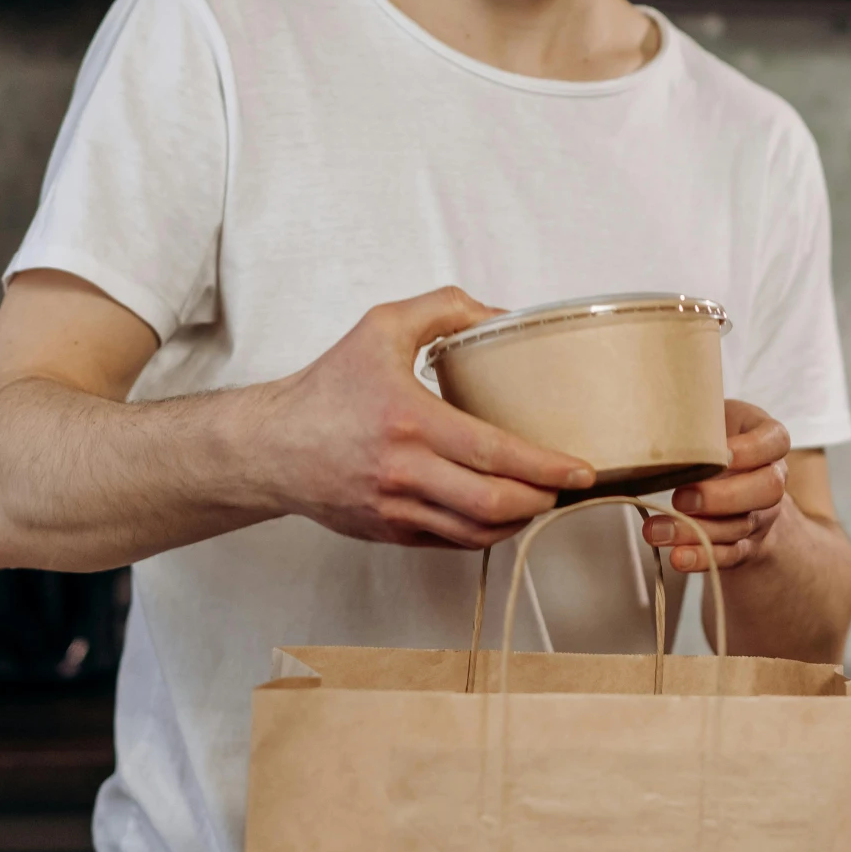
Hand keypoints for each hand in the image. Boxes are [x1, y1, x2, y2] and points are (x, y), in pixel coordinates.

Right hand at [261, 286, 593, 547]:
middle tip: (568, 485)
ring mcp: (396, 509)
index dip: (546, 465)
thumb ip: (444, 309)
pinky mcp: (390, 532)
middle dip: (542, 498)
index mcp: (407, 421)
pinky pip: (451, 542)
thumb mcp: (381, 327)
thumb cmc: (326, 388)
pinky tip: (502, 512)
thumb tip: (501, 314)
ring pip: (476, 532)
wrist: (270, 447)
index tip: (580, 466)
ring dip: (519, 521)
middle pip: (492, 503)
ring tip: (542, 498)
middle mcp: (402, 471)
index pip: (493, 453)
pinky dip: (485, 532)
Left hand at [643, 400, 791, 573]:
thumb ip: (697, 419)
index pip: (776, 442)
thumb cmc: (714, 438)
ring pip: (741, 526)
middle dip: (723, 497)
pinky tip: (678, 557)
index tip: (720, 454)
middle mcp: (772, 478)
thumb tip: (652, 421)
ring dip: (698, 532)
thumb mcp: (712, 418)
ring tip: (656, 531)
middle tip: (681, 498)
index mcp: (768, 440)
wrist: (733, 477)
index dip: (750, 450)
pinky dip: (704, 558)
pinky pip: (731, 555)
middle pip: (767, 490)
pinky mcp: (747, 544)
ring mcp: (762, 514)